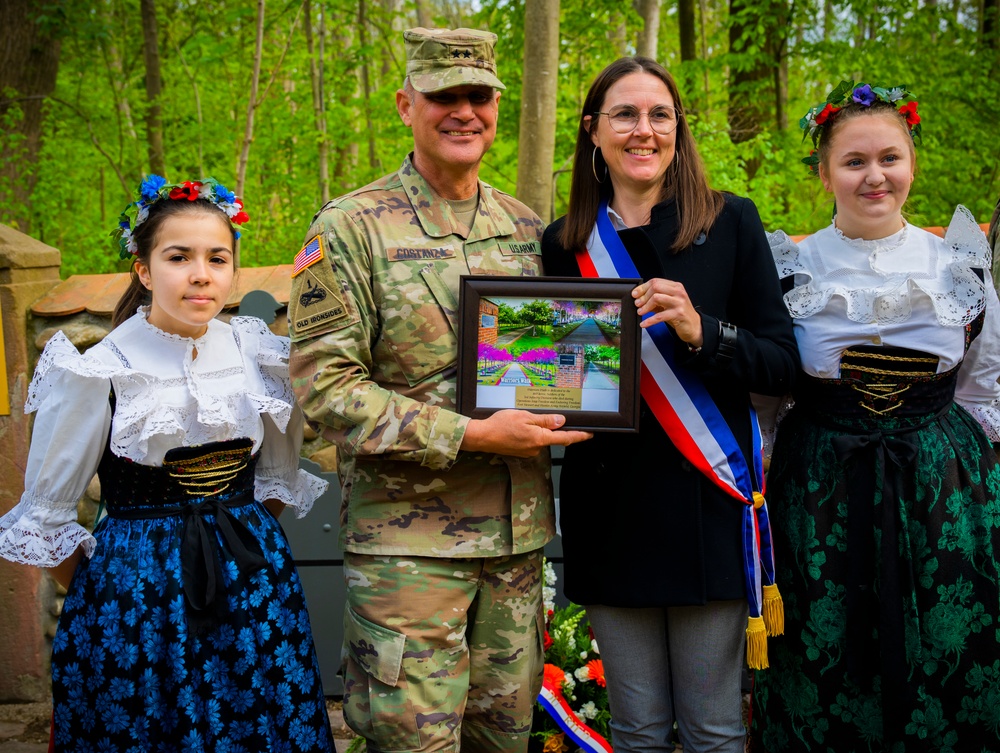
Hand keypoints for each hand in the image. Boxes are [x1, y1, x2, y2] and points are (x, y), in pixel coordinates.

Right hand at [461, 410, 592, 456]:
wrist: (482, 437)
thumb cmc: (501, 425)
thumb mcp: (525, 416)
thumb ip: (545, 420)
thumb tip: (561, 421)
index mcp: (540, 439)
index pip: (565, 438)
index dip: (579, 436)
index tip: (590, 434)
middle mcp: (536, 448)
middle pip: (553, 438)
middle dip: (551, 428)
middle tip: (540, 417)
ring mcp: (529, 452)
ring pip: (541, 439)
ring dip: (538, 430)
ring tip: (522, 420)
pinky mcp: (522, 452)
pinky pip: (532, 442)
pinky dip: (530, 434)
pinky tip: (518, 428)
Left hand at [633, 278, 702, 346]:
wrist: (694, 326)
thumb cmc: (679, 314)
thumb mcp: (667, 304)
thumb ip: (655, 299)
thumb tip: (639, 298)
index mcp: (675, 286)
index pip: (656, 281)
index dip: (643, 287)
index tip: (635, 294)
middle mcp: (678, 292)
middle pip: (655, 287)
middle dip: (643, 296)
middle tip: (637, 304)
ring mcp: (679, 302)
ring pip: (656, 298)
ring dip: (645, 306)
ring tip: (640, 312)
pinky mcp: (678, 314)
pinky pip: (660, 316)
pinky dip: (649, 320)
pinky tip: (644, 324)